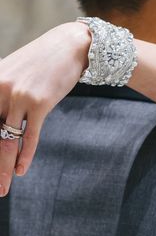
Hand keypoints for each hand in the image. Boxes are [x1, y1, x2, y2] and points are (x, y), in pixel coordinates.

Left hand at [0, 22, 90, 195]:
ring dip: (3, 166)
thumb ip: (4, 94)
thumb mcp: (15, 73)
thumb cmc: (43, 62)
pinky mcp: (39, 104)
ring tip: (2, 188)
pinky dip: (25, 156)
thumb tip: (4, 120)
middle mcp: (0, 88)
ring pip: (7, 139)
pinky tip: (20, 171)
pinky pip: (30, 136)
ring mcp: (19, 96)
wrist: (70, 47)